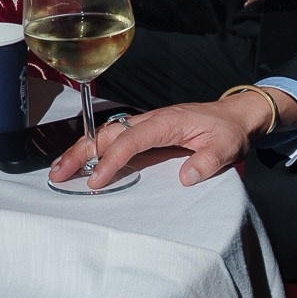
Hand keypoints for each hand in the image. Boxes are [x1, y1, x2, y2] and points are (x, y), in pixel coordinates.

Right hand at [48, 93, 279, 191]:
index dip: (112, 160)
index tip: (97, 181)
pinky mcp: (146, 132)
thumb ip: (209, 162)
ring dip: (82, 151)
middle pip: (107, 133)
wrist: (235, 116)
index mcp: (167, 122)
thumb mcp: (227, 147)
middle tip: (61, 175)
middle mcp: (150, 120)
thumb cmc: (229, 131)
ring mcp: (146, 125)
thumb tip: (187, 177)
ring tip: (61, 170)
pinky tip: (82, 164)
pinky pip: (114, 138)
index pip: (131, 140)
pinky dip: (94, 150)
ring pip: (105, 134)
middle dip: (81, 153)